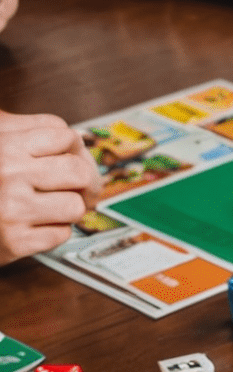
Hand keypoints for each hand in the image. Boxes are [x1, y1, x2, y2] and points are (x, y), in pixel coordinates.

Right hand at [0, 112, 100, 263]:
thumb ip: (22, 129)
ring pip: (76, 206)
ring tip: (52, 206)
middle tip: (81, 186)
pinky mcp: (15, 242)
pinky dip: (54, 231)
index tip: (72, 154)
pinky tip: (36, 224)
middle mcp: (7, 175)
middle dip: (85, 180)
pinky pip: (61, 234)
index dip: (74, 146)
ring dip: (69, 208)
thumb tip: (76, 137)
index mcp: (4, 145)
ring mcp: (11, 209)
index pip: (65, 136)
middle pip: (79, 171)